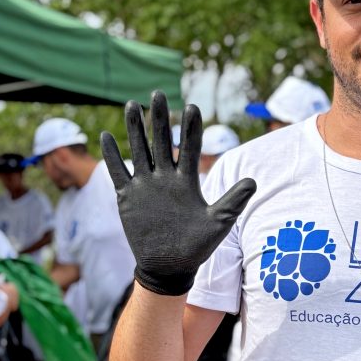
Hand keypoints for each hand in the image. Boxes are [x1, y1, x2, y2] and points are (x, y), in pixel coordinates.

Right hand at [101, 91, 255, 295]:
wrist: (171, 266)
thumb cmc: (197, 246)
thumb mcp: (219, 222)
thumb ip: (234, 200)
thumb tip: (254, 181)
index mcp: (187, 181)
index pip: (189, 147)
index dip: (191, 128)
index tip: (193, 107)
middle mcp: (165, 178)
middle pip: (161, 141)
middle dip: (159, 118)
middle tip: (157, 94)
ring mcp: (145, 186)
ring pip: (139, 150)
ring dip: (135, 129)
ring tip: (131, 105)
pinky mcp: (128, 197)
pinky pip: (118, 172)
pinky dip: (112, 155)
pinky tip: (107, 136)